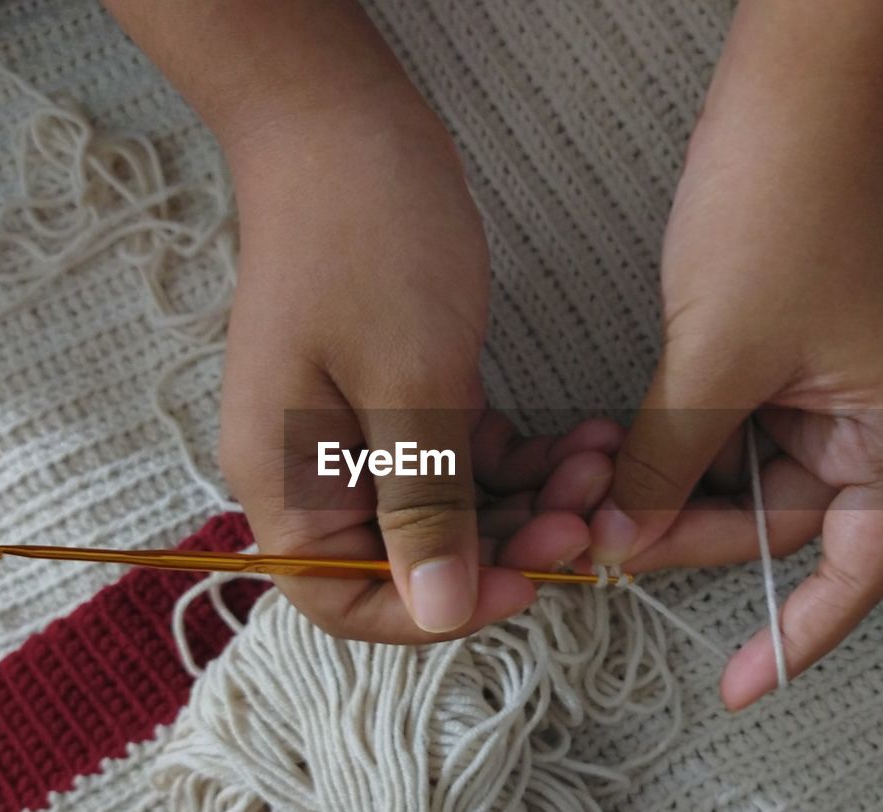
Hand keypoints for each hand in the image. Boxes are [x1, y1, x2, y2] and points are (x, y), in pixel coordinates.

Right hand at [219, 83, 619, 640]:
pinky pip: (462, 460)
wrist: (342, 127)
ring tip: (595, 458)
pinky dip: (519, 457)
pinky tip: (578, 435)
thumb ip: (424, 507)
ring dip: (526, 498)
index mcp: (287, 481)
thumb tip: (442, 611)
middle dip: (503, 546)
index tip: (521, 584)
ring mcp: (359, 433)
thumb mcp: (408, 383)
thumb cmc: (363, 243)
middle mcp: (315, 470)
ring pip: (449, 511)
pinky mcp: (400, 399)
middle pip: (408, 559)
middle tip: (585, 511)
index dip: (434, 613)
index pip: (342, 599)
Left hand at [591, 72, 882, 708]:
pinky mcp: (767, 364)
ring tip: (586, 487)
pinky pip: (713, 433)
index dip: (800, 634)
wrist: (788, 98)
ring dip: (661, 490)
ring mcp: (815, 392)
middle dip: (684, 536)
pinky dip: (661, 447)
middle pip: (774, 524)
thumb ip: (672, 459)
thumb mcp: (717, 355)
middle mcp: (863, 423)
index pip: (856, 566)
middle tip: (598, 547)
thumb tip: (624, 539)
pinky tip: (603, 448)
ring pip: (732, 481)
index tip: (738, 685)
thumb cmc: (784, 209)